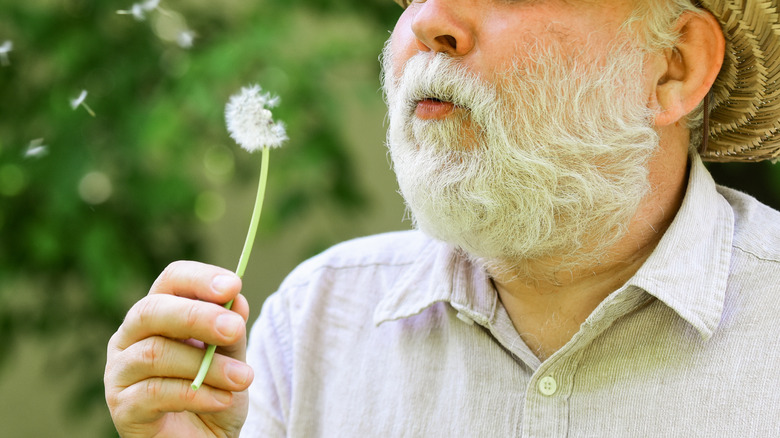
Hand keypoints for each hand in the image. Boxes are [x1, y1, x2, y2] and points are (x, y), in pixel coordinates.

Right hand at [105, 261, 253, 436]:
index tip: (233, 286)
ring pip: (155, 353)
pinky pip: (154, 392)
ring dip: (207, 365)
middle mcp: (129, 337)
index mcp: (158, 314)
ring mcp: (120, 371)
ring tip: (242, 378)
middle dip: (198, 316)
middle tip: (235, 328)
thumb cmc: (214, 392)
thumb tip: (238, 300)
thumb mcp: (230, 358)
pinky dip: (195, 394)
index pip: (171, 280)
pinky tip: (223, 400)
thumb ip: (230, 332)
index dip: (200, 279)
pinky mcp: (122, 407)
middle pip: (152, 310)